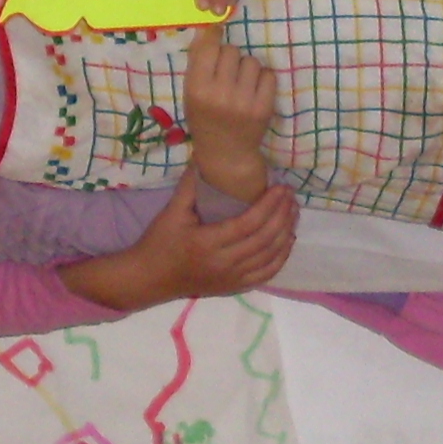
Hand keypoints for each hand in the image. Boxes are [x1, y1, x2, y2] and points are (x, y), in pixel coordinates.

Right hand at [61, 172, 297, 308]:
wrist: (148, 278)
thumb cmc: (159, 242)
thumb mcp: (171, 211)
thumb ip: (191, 185)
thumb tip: (206, 155)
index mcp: (208, 242)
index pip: (249, 223)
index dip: (269, 205)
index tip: (282, 187)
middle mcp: (224, 263)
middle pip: (264, 239)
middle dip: (283, 215)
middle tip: (291, 195)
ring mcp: (231, 278)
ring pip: (270, 257)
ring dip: (286, 233)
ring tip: (294, 212)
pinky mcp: (234, 287)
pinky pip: (266, 274)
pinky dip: (281, 257)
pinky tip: (288, 240)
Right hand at [181, 24, 275, 145]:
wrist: (226, 153)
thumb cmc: (204, 119)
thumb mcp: (191, 94)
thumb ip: (197, 63)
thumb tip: (207, 29)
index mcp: (197, 90)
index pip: (208, 48)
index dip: (213, 35)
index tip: (216, 32)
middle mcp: (220, 94)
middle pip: (231, 51)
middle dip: (229, 57)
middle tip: (227, 70)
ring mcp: (244, 101)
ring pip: (251, 61)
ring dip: (246, 67)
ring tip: (241, 82)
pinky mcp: (264, 107)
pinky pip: (268, 75)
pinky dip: (262, 78)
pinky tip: (254, 90)